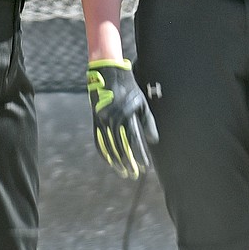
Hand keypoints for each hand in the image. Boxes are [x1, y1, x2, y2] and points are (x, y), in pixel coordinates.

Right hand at [86, 58, 158, 178]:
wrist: (109, 75)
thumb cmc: (129, 89)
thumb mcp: (142, 103)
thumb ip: (147, 122)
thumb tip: (152, 140)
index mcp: (126, 115)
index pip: (134, 140)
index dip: (139, 154)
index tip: (144, 165)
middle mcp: (113, 119)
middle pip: (121, 146)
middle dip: (128, 162)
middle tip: (134, 174)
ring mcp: (102, 121)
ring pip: (109, 146)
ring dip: (116, 161)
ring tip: (123, 171)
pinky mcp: (96, 121)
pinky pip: (99, 141)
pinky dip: (104, 153)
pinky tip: (110, 161)